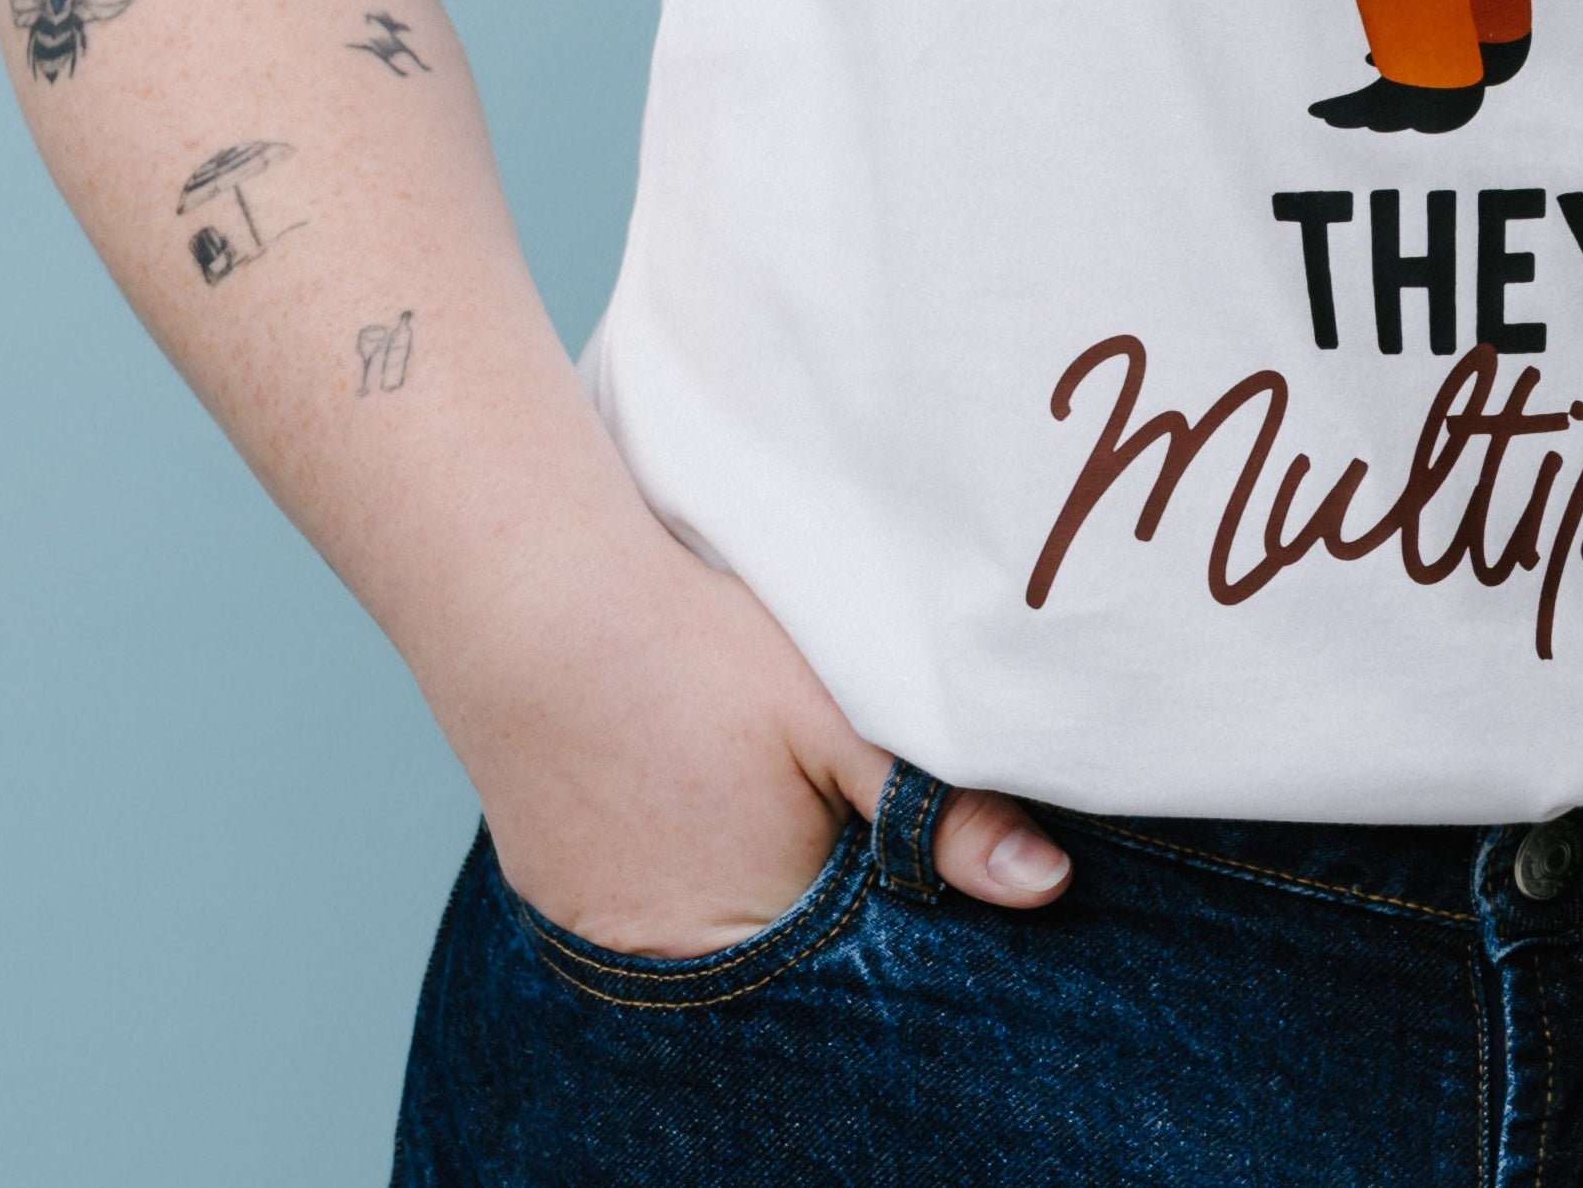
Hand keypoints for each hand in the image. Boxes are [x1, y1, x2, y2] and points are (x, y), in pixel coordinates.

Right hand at [454, 520, 1068, 958]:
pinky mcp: (564, 911)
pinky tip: (695, 811)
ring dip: (759, 902)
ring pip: (723, 950)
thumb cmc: (697, 660)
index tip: (912, 861)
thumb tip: (1045, 886)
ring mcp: (612, 951)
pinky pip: (653, 927)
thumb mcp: (836, 720)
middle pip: (791, 973)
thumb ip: (937, 816)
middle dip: (832, 917)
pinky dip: (689, 887)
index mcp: (766, 937)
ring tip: (757, 803)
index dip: (900, 921)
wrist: (537, 607)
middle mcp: (681, 971)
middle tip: (832, 815)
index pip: (863, 974)